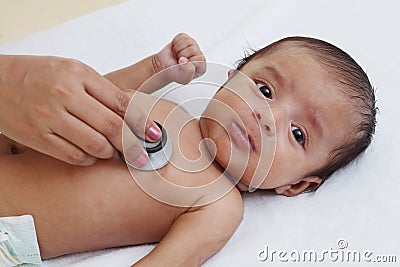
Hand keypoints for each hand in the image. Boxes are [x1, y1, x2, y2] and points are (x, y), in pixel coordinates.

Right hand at [0, 55, 160, 165]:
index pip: (120, 102)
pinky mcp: (38, 137)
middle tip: (142, 157)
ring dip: (110, 153)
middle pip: (111, 127)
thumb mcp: (75, 72)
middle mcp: (65, 94)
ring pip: (95, 145)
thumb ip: (103, 91)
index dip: (141, 122)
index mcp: (79, 74)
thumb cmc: (41, 76)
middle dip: (133, 145)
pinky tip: (93, 155)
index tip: (154, 135)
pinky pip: (73, 155)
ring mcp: (49, 117)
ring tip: (114, 153)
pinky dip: (89, 159)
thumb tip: (133, 116)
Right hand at [153, 33, 205, 83]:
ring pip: (188, 41)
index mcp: (201, 67)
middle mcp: (198, 56)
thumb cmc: (173, 73)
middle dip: (182, 55)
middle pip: (194, 48)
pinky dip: (175, 43)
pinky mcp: (185, 40)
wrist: (163, 67)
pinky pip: (182, 36)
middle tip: (179, 60)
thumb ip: (188, 72)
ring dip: (178, 49)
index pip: (200, 58)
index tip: (183, 65)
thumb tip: (187, 61)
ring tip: (177, 55)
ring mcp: (192, 47)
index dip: (189, 61)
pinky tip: (175, 50)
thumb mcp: (182, 78)